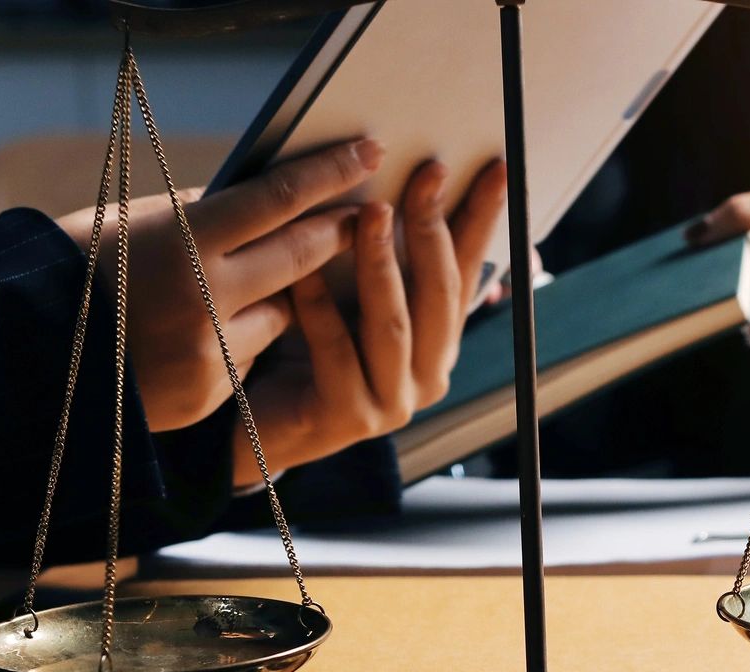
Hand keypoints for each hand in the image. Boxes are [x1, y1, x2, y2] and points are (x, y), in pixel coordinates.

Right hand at [55, 137, 383, 431]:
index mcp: (183, 238)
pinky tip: (185, 343)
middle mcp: (205, 294)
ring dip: (270, 302)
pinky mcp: (210, 391)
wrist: (30, 356)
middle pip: (301, 256)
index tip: (369, 154)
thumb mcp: (131, 223)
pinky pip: (246, 358)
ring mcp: (211, 348)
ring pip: (280, 315)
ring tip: (214, 300)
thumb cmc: (79, 272)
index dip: (329, 174)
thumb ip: (199, 214)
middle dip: (337, 234)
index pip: (277, 198)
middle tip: (364, 215)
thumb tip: (264, 200)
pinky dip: (233, 346)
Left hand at [236, 158, 508, 479]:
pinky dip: (319, 310)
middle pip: (441, 295)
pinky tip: (304, 273)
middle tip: (427, 174)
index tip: (494, 169)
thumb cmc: (299, 345)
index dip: (483, 219)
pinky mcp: (347, 419)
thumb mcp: (349, 292)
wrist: (255, 425)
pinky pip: (336, 354)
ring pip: (394, 324)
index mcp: (437, 340)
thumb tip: (401, 186)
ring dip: (382, 263)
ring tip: (371, 211)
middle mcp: (426, 373)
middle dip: (434, 228)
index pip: (469, 270)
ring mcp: (391, 401)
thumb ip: (382, 254)